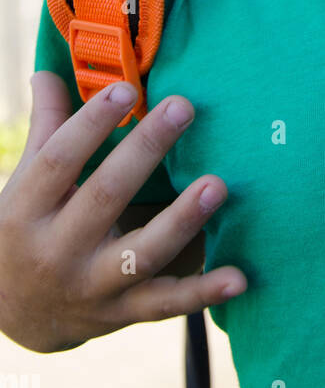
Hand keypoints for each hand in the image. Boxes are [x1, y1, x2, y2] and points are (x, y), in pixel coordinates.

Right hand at [0, 72, 246, 352]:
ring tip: (217, 184)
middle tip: (183, 107)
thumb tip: (47, 71)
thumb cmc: (25, 230)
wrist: (14, 316)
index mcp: (27, 212)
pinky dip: (203, 293)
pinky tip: (239, 276)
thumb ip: (46, 130)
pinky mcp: (123, 313)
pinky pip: (167, 304)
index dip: (90, 125)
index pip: (58, 161)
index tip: (126, 89)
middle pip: (104, 198)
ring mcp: (92, 287)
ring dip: (182, 220)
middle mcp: (57, 252)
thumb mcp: (23, 185)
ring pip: (141, 254)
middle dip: (145, 152)